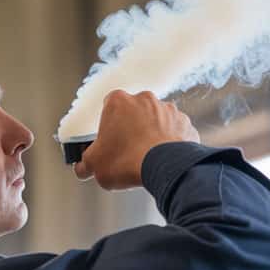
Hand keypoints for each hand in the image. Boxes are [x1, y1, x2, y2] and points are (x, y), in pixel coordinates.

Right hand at [73, 90, 199, 189]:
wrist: (164, 168)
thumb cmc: (127, 161)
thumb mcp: (94, 165)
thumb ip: (85, 164)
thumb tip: (83, 169)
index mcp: (119, 102)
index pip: (109, 106)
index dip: (108, 125)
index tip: (109, 140)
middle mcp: (145, 99)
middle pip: (134, 112)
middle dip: (131, 128)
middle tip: (127, 150)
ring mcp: (168, 110)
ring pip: (157, 120)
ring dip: (152, 134)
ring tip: (147, 157)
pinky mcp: (186, 124)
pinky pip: (176, 132)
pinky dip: (171, 143)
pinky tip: (164, 159)